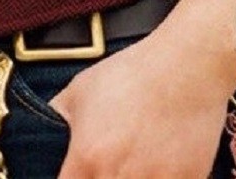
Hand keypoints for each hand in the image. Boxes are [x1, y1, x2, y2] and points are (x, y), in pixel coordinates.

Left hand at [48, 0, 235, 177]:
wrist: (187, 67)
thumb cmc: (133, 73)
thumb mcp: (81, 88)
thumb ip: (58, 116)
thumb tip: (48, 130)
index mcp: (87, 158)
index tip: (73, 175)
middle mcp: (118, 178)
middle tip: (106, 166)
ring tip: (133, 164)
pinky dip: (160, 178)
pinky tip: (158, 164)